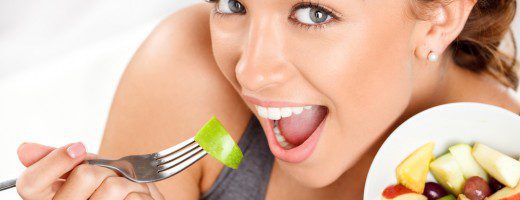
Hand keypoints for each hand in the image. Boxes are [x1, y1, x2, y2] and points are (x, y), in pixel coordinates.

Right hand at [16, 142, 163, 199]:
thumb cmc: (109, 191)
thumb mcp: (84, 171)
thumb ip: (61, 161)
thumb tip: (25, 150)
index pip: (31, 183)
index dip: (55, 161)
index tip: (78, 148)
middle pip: (83, 175)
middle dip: (108, 169)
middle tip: (113, 178)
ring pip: (111, 187)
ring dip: (130, 182)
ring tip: (127, 192)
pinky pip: (133, 199)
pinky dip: (142, 194)